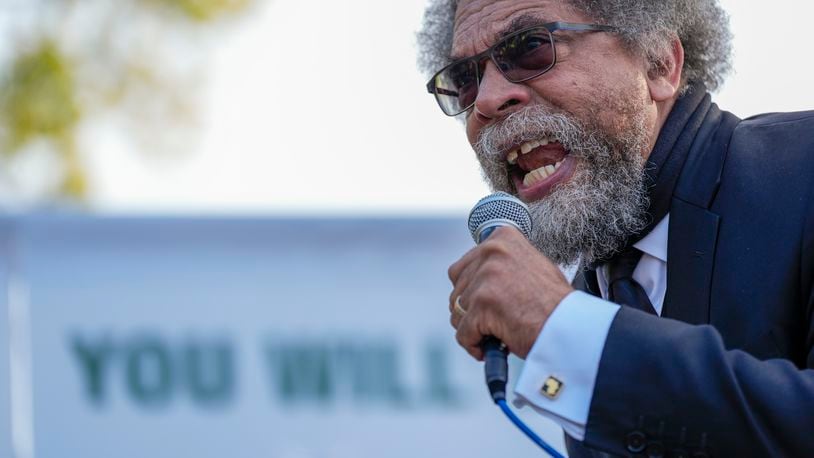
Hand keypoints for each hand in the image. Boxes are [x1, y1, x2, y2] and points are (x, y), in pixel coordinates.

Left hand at [448, 226, 573, 359]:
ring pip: (457, 311)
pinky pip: (463, 332)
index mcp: (502, 239)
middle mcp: (492, 252)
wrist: (570, 327)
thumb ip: (502, 264)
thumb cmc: (554, 305)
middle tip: (492, 322)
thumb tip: (477, 275)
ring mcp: (485, 278)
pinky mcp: (481, 304)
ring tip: (496, 333)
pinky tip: (490, 347)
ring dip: (472, 327)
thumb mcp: (531, 266)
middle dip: (470, 310)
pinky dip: (473, 344)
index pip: (463, 267)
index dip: (473, 291)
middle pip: (457, 289)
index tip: (488, 304)